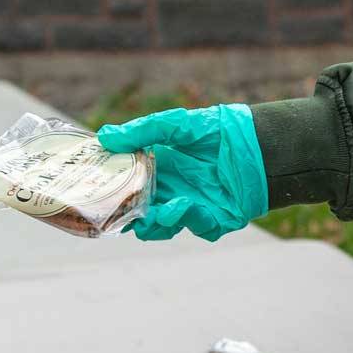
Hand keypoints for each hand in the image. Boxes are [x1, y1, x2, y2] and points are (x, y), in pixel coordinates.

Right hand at [98, 104, 267, 241]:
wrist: (258, 143)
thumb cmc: (218, 130)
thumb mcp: (177, 125)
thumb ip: (143, 131)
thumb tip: (104, 137)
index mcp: (159, 170)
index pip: (126, 187)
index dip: (110, 191)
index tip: (93, 190)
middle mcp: (170, 190)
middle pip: (137, 212)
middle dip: (124, 215)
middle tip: (115, 209)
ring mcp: (190, 207)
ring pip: (159, 227)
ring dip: (151, 222)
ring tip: (151, 210)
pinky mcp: (213, 220)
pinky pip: (193, 227)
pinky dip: (184, 217)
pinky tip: (181, 203)